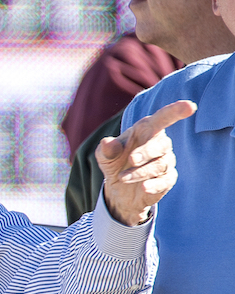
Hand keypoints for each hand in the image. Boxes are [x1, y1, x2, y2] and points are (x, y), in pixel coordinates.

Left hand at [97, 99, 194, 225]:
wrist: (118, 188)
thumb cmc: (115, 162)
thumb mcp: (104, 155)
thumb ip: (106, 149)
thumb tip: (107, 142)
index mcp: (147, 129)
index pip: (164, 117)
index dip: (176, 111)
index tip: (189, 106)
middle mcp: (160, 143)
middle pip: (161, 145)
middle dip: (146, 152)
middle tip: (131, 160)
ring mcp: (166, 161)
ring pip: (160, 165)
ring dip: (140, 172)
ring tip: (122, 177)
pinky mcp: (168, 179)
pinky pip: (166, 181)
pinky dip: (154, 184)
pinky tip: (144, 188)